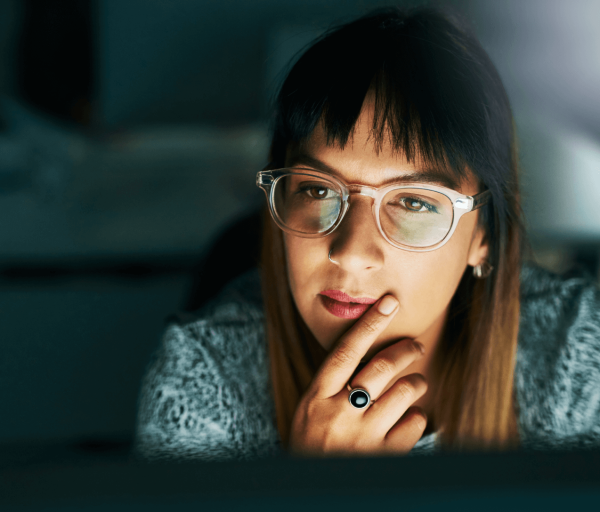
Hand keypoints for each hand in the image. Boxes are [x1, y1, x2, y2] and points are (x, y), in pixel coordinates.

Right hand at [289, 295, 427, 456]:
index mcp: (316, 398)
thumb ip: (330, 387)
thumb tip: (364, 354)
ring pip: (404, 392)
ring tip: (417, 383)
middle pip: (382, 367)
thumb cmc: (312, 446)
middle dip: (405, 350)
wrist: (313, 491)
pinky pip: (415, 423)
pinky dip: (418, 415)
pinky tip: (411, 416)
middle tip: (415, 346)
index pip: (346, 350)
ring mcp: (362, 436)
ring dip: (417, 382)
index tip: (389, 302)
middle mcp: (339, 413)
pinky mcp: (384, 456)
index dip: (369, 323)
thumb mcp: (309, 413)